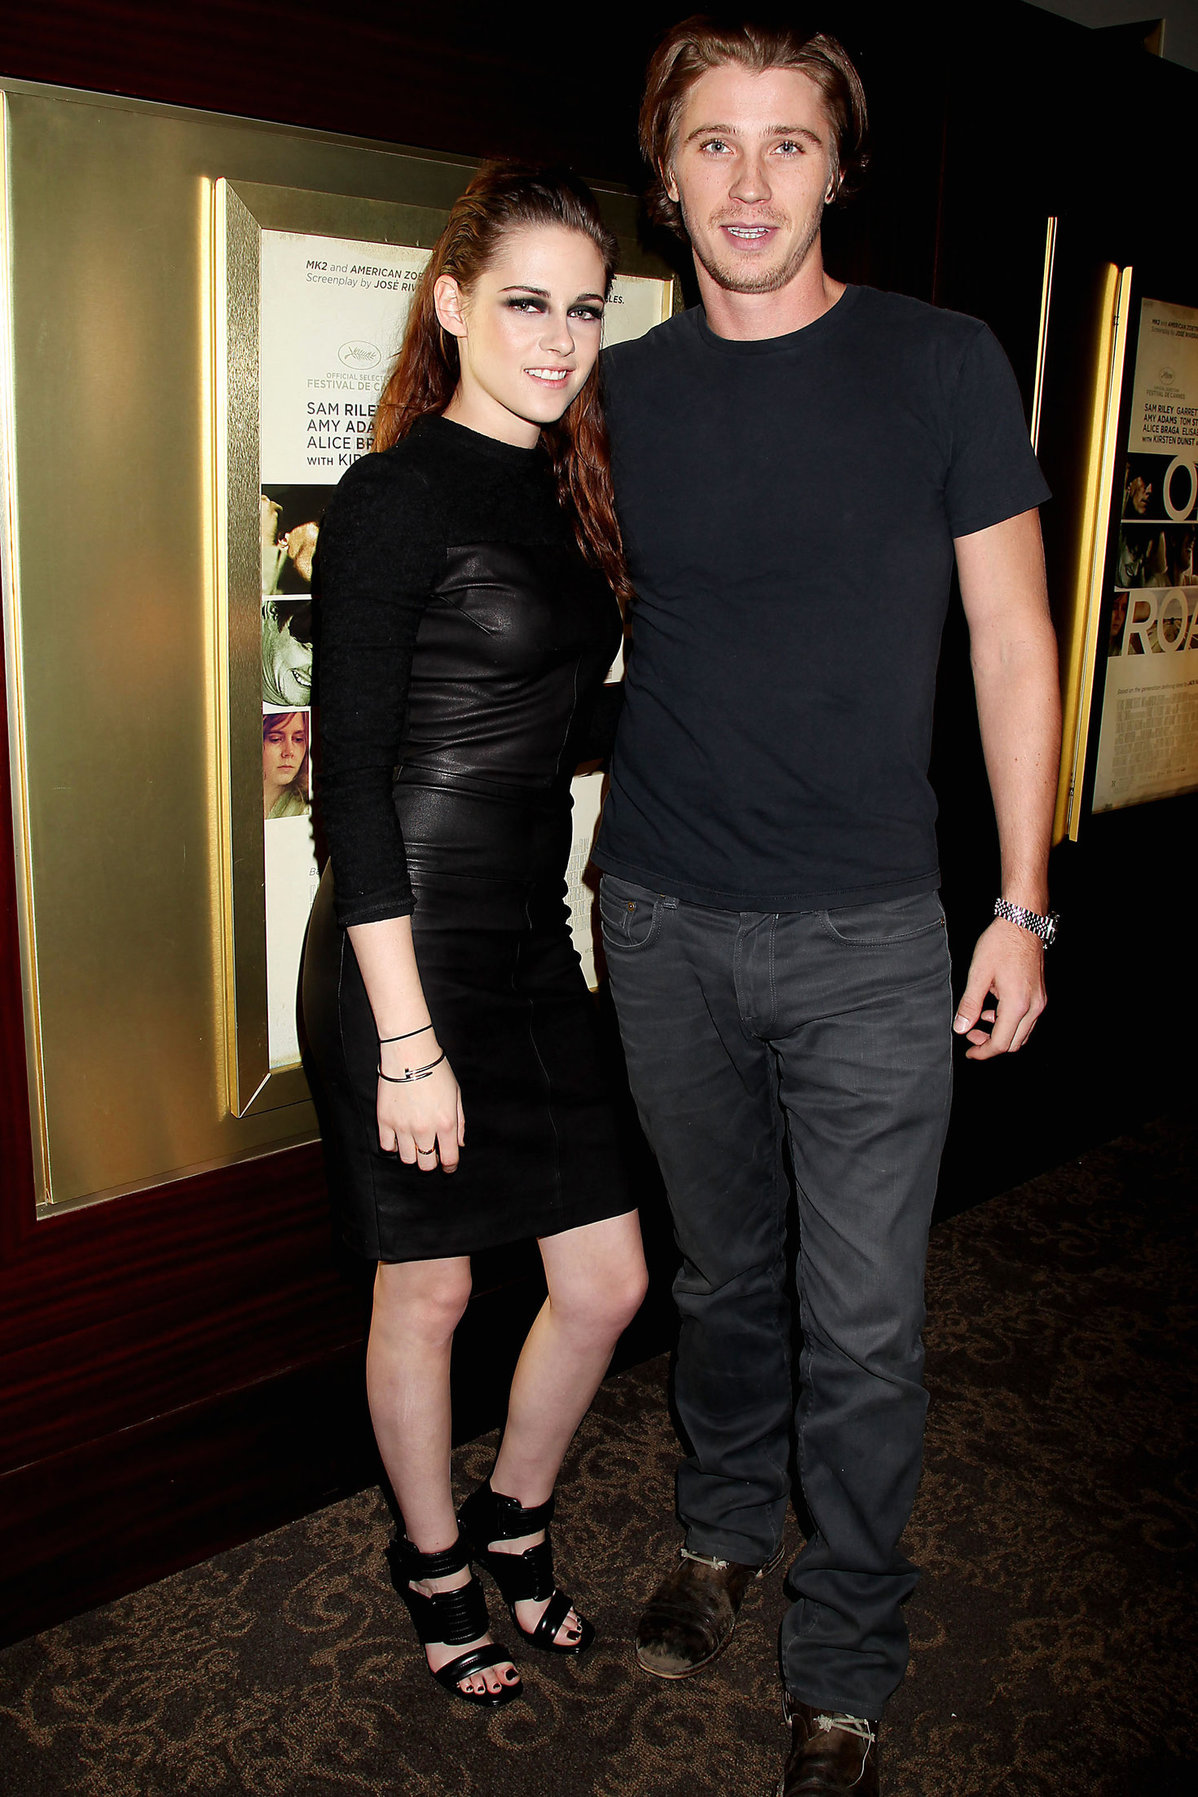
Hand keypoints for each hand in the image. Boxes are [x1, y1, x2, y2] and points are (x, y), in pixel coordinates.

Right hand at [376, 1054, 464, 1171]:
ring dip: (412, 1154)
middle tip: (431, 1152)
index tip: (448, 1166)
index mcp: (445, 1123)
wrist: (410, 1052)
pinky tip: (399, 1137)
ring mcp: (402, 1126)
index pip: (449, 1159)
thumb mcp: (456, 1094)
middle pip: (426, 1164)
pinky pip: (387, 1146)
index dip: (450, 1167)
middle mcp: (424, 1129)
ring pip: (406, 1159)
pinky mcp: (384, 1120)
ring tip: (414, 1143)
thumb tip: (458, 1144)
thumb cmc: (436, 1070)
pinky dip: (393, 1145)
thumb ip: (459, 1122)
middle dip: (431, 1162)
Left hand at [953, 919, 1045, 1059]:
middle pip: (1015, 1043)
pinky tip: (994, 1008)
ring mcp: (1040, 1000)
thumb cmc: (1001, 944)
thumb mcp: (978, 974)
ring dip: (1002, 1033)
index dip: (983, 1052)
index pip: (1001, 1043)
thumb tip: (961, 1028)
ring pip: (1023, 1032)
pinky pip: (1027, 1019)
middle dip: (992, 1044)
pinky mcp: (1040, 994)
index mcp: (1017, 1005)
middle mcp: (1034, 1007)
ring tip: (980, 1020)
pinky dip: (1010, 1021)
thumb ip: (970, 1004)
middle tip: (971, 1035)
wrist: (1022, 922)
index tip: (970, 1053)